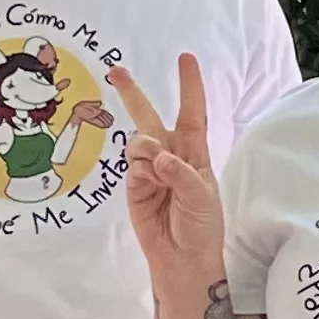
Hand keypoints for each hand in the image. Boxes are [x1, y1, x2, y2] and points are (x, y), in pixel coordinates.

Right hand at [111, 54, 225, 299]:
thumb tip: (158, 156)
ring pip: (139, 141)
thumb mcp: (202, 197)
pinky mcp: (133, 186)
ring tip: (158, 171)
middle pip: (151, 117)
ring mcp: (149, 170)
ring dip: (146, 148)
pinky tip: (150, 183)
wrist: (182, 259)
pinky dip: (141, 170)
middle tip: (116, 70)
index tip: (185, 59)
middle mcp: (170, 156)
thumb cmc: (202, 226)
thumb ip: (181, 173)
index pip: (192, 113)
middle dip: (133, 94)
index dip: (189, 86)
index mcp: (194, 153)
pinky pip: (132, 166)